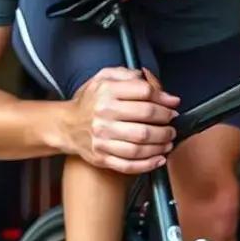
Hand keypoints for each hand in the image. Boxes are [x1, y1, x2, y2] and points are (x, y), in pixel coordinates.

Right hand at [65, 67, 180, 174]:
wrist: (66, 125)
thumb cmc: (90, 101)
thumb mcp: (104, 78)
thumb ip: (129, 75)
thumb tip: (156, 85)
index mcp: (107, 92)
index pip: (144, 93)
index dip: (164, 100)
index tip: (173, 104)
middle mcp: (104, 115)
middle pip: (146, 119)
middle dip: (166, 122)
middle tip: (172, 124)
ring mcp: (102, 138)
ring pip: (140, 144)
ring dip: (161, 144)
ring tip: (168, 140)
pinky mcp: (102, 157)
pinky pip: (129, 164)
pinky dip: (148, 164)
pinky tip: (159, 159)